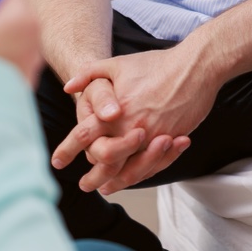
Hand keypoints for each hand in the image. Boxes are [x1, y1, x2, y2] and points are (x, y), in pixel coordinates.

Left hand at [53, 44, 218, 191]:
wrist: (195, 66)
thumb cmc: (156, 64)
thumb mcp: (118, 63)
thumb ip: (89, 73)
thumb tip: (67, 87)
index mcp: (115, 110)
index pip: (84, 135)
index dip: (68, 149)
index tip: (56, 161)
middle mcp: (131, 128)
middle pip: (106, 162)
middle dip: (93, 177)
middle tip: (84, 185)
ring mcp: (152, 137)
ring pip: (130, 170)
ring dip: (115, 182)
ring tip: (105, 187)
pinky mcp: (170, 141)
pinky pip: (152, 166)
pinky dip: (140, 174)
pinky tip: (132, 176)